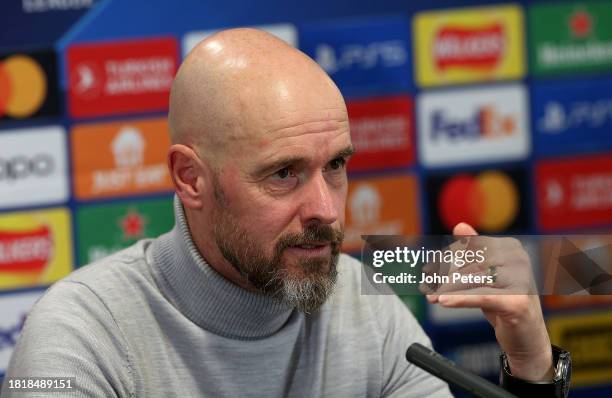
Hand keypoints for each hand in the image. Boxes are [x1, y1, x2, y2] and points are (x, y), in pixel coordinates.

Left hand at [426, 222, 553, 381]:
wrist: (527, 337)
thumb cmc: (504, 303)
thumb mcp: (486, 275)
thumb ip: (474, 250)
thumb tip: (459, 226)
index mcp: (511, 248)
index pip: (471, 248)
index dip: (448, 259)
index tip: (428, 269)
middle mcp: (519, 260)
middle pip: (470, 264)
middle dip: (445, 276)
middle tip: (425, 286)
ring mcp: (521, 280)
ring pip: (472, 281)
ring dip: (447, 290)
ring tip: (430, 296)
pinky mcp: (517, 302)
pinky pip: (481, 297)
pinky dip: (460, 299)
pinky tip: (443, 301)